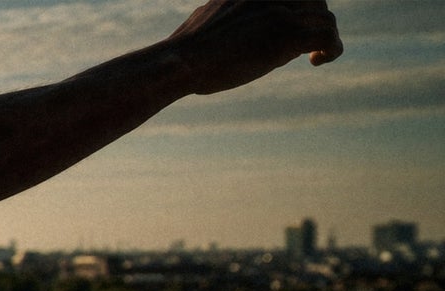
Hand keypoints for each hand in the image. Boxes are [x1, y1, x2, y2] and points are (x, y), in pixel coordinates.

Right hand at [165, 0, 342, 94]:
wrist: (182, 61)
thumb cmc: (188, 48)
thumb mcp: (211, 16)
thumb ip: (234, 12)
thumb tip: (239, 22)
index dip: (303, 8)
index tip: (296, 25)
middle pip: (316, 3)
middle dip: (316, 22)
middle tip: (307, 45)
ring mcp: (281, 13)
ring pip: (325, 20)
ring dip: (325, 38)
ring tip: (314, 57)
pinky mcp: (287, 36)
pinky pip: (327, 37)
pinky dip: (332, 49)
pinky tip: (319, 61)